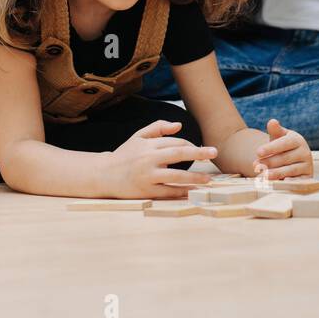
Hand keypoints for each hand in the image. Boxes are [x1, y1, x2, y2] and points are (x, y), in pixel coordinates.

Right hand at [103, 119, 217, 198]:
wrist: (104, 175)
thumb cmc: (125, 155)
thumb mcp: (138, 137)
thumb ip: (158, 128)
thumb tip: (179, 126)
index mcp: (149, 144)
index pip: (175, 142)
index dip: (192, 146)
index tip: (204, 150)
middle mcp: (148, 159)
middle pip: (178, 154)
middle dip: (199, 153)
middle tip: (214, 153)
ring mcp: (147, 176)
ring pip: (175, 176)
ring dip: (194, 177)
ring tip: (208, 179)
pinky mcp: (146, 191)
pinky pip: (167, 191)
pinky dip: (180, 191)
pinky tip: (191, 191)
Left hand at [252, 119, 312, 180]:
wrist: (295, 160)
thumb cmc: (284, 147)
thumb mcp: (279, 138)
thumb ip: (275, 131)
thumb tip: (272, 122)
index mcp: (298, 140)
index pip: (284, 143)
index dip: (271, 148)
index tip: (257, 152)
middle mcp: (305, 152)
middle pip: (285, 158)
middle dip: (269, 162)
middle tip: (255, 166)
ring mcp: (307, 166)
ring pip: (290, 170)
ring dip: (275, 173)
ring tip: (262, 176)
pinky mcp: (307, 178)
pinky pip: (297, 181)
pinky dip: (288, 183)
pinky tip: (278, 184)